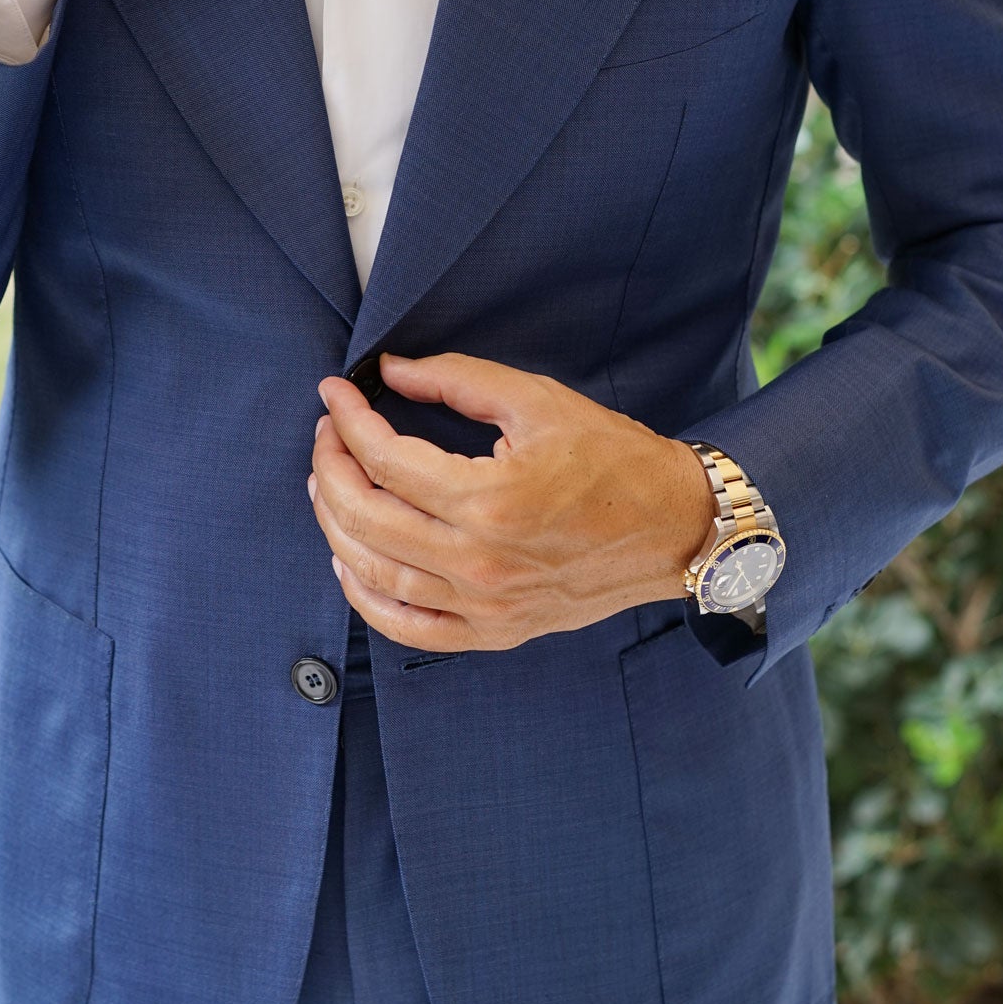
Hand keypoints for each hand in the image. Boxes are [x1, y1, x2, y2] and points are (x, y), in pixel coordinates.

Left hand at [307, 352, 717, 650]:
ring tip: (329, 486)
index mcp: (491, 499)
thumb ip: (457, 378)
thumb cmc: (614, 460)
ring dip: (336, 527)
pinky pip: (409, 629)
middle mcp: (481, 561)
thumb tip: (390, 371)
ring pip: (374, 575)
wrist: (674, 527)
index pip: (386, 460)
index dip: (348, 421)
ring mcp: (485, 605)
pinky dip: (366, 598)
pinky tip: (350, 563)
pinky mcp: (494, 631)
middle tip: (328, 436)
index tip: (335, 395)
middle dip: (331, 468)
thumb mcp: (538, 401)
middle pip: (366, 518)